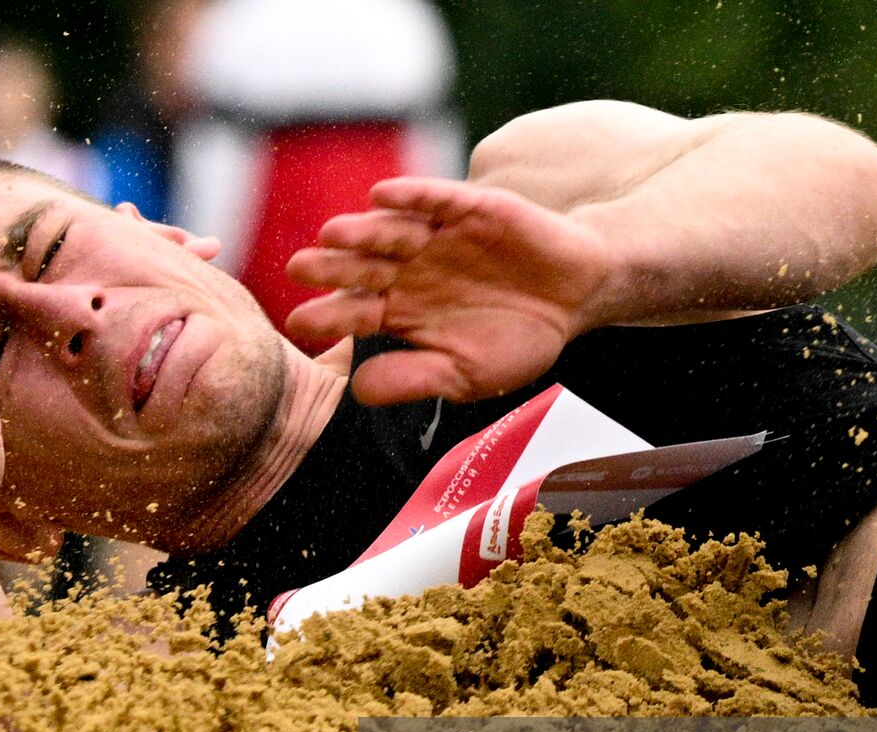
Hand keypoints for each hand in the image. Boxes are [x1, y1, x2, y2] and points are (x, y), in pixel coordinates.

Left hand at [284, 177, 614, 404]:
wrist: (577, 298)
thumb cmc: (517, 339)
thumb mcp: (465, 374)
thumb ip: (414, 379)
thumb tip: (358, 391)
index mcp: (401, 311)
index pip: (354, 312)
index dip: (327, 317)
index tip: (298, 324)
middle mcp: (409, 270)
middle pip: (361, 268)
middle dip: (331, 268)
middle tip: (299, 269)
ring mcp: (437, 238)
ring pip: (390, 231)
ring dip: (362, 231)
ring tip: (333, 234)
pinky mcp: (470, 209)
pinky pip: (434, 199)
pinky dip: (410, 195)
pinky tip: (381, 195)